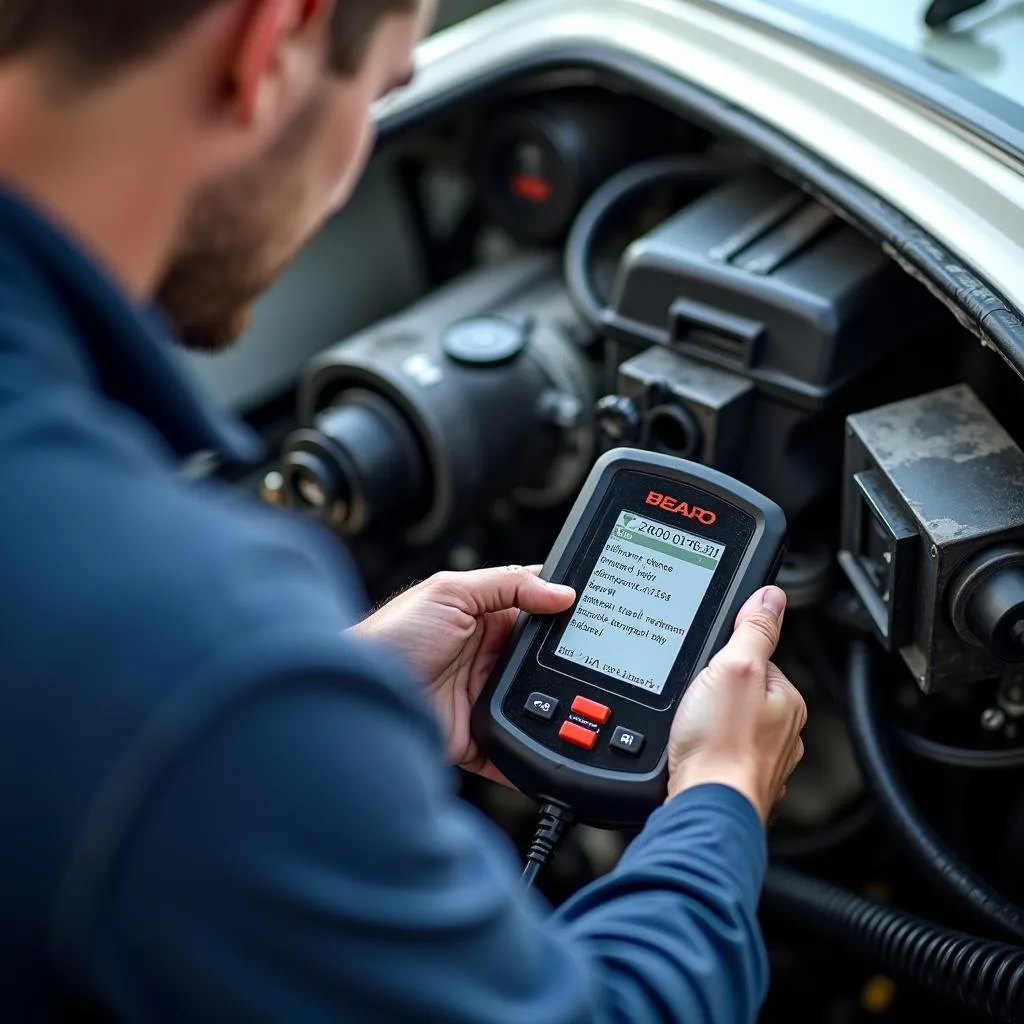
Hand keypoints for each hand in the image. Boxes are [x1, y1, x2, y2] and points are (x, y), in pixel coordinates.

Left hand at [349, 566, 575, 783]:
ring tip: (580, 709)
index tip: (595, 613)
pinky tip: (549, 750)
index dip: (562, 611)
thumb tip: (560, 591)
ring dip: (554, 708)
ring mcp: (482, 697)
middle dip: (565, 664)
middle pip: (541, 660)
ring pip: (535, 705)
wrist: (356, 700)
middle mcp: (485, 656)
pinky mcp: (476, 737)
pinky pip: (513, 748)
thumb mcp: (448, 592)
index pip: (534, 610)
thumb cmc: (389, 638)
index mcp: (482, 617)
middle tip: (596, 664)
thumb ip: (506, 584)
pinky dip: (531, 753)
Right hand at [667, 586, 805, 822]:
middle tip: (693, 699)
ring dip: (711, 724)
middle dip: (716, 692)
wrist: (705, 807)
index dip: (725, 657)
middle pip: (742, 693)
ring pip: (732, 726)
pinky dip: (706, 750)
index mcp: (786, 700)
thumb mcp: (735, 668)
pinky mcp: (737, 782)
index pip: (756, 660)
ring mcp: (762, 761)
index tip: (706, 665)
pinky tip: (693, 751)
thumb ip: (754, 631)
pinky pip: (720, 753)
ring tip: (691, 727)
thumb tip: (771, 597)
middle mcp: (782, 732)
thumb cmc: (721, 745)